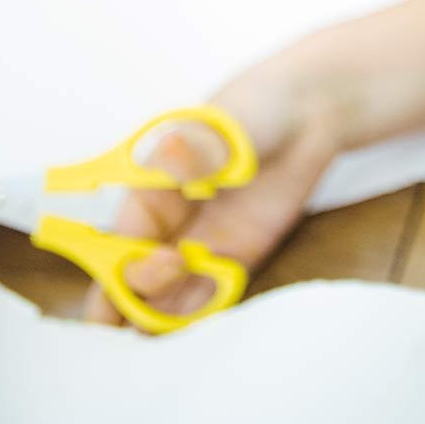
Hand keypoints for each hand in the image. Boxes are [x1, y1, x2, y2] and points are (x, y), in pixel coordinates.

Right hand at [84, 69, 343, 326]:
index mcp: (148, 192)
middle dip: (127, 303)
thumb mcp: (223, 124)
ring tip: (188, 309)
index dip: (126, 265)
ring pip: (161, 298)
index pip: (118, 242)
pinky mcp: (235, 258)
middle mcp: (167, 225)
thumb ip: (197, 148)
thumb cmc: (254, 108)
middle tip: (148, 312)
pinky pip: (207, 298)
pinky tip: (221, 293)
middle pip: (128, 280)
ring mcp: (199, 245)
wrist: (306, 113)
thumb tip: (170, 151)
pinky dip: (203, 310)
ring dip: (161, 316)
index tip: (167, 260)